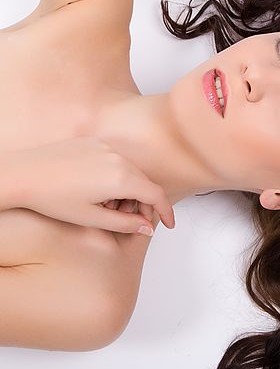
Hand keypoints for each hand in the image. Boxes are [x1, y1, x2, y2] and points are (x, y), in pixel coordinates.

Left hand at [7, 137, 174, 234]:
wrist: (21, 175)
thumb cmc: (50, 197)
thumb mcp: (92, 218)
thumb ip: (126, 224)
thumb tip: (147, 226)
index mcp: (121, 178)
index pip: (156, 195)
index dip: (166, 212)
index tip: (168, 224)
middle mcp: (118, 158)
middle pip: (145, 183)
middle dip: (143, 203)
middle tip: (131, 221)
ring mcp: (106, 147)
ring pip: (131, 171)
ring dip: (129, 190)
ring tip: (108, 207)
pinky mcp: (94, 142)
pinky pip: (116, 160)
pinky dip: (116, 176)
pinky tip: (98, 190)